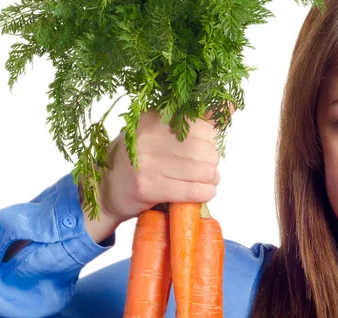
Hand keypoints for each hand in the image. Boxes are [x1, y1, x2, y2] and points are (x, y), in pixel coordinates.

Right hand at [95, 104, 234, 222]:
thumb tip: (231, 103)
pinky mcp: (149, 186)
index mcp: (155, 116)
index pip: (204, 125)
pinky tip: (203, 193)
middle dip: (211, 164)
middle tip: (201, 171)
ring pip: (205, 171)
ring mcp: (148, 161)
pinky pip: (193, 190)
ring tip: (202, 182)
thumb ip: (195, 119)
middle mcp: (150, 135)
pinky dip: (205, 194)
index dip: (210, 142)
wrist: (105, 189)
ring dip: (210, 181)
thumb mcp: (160, 132)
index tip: (201, 150)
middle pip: (208, 150)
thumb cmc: (139, 159)